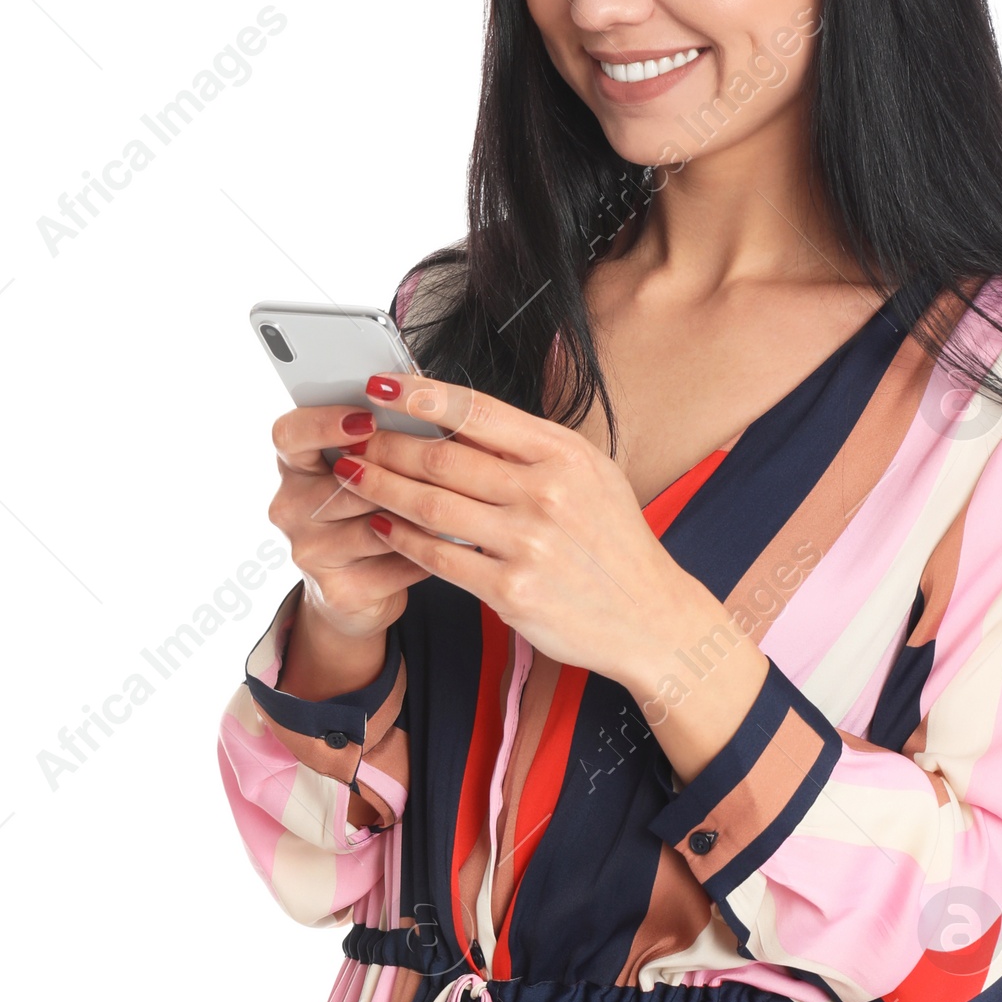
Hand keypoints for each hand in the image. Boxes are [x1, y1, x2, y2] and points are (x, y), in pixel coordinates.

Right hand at [268, 402, 430, 694]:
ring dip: (420, 512)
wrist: (358, 591)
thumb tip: (423, 405)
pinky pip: (397, 560)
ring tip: (458, 499)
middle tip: (439, 461)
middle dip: (395, 472)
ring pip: (375, 524)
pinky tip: (450, 540)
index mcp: (293, 468)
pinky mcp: (340, 591)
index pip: (289, 436)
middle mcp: (290, 509)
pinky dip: (429, 549)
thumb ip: (380, 440)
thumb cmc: (367, 515)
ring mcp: (311, 554)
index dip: (324, 423)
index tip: (368, 418)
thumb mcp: (364, 472)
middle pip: (343, 482)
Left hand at [335, 375, 767, 776]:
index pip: (477, 410)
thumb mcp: (590, 473)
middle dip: (386, 443)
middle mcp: (546, 492)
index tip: (380, 385)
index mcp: (564, 453)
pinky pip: (439, 557)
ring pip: (431, 504)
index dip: (419, 393)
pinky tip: (383, 525)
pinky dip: (404, 539)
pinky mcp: (511, 589)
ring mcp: (528, 542)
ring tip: (351, 475)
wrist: (649, 616)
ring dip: (382, 487)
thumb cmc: (613, 543)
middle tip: (351, 435)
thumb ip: (531, 446)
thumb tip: (458, 413)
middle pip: (442, 456)